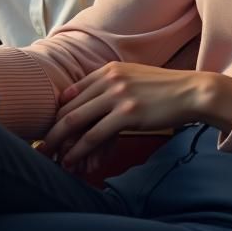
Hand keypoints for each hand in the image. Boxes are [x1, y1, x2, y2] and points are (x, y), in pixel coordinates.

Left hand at [41, 63, 231, 168]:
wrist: (191, 92)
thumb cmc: (162, 90)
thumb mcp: (132, 79)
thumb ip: (108, 89)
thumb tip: (85, 110)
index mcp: (108, 69)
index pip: (72, 93)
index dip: (57, 115)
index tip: (47, 131)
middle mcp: (108, 79)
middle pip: (69, 107)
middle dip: (51, 131)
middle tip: (39, 148)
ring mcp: (117, 95)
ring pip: (76, 122)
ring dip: (60, 144)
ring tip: (51, 159)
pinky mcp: (127, 114)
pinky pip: (94, 135)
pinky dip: (79, 150)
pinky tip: (72, 161)